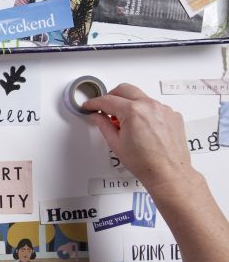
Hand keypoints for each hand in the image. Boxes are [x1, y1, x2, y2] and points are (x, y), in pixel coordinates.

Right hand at [82, 84, 196, 196]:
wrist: (168, 173)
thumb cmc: (145, 163)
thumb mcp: (116, 144)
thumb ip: (104, 125)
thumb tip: (97, 116)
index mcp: (133, 111)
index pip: (107, 100)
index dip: (94, 103)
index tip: (90, 106)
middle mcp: (150, 105)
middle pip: (125, 89)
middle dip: (111, 96)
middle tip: (104, 108)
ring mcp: (163, 109)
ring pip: (140, 97)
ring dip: (129, 103)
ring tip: (124, 122)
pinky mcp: (172, 114)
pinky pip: (154, 106)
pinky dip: (144, 111)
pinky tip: (141, 126)